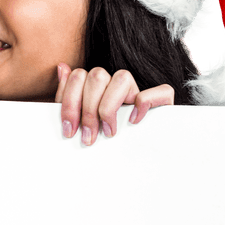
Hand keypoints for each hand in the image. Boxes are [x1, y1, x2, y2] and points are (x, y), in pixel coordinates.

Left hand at [55, 63, 174, 145]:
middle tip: (88, 137)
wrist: (135, 157)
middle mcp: (116, 82)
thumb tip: (62, 67)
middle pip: (97, 76)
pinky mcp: (162, 100)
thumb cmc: (99, 136)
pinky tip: (133, 120)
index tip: (70, 131)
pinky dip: (145, 103)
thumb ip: (68, 95)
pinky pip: (159, 90)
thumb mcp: (78, 119)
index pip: (78, 76)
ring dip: (109, 106)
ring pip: (123, 77)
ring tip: (108, 131)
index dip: (70, 104)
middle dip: (88, 110)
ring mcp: (138, 89)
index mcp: (95, 83)